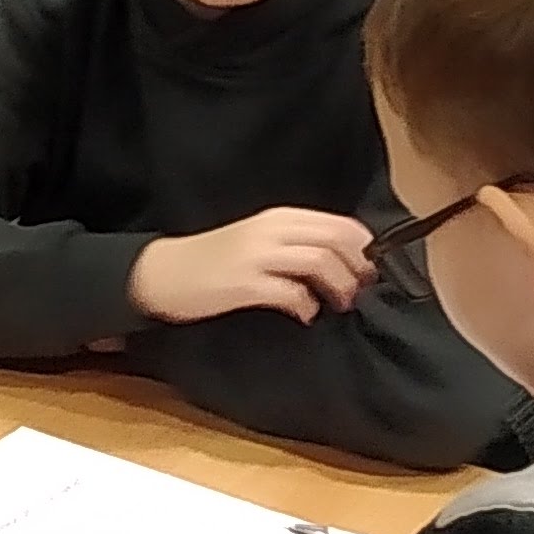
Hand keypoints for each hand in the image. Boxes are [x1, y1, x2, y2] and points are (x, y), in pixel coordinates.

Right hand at [129, 210, 376, 325]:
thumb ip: (295, 244)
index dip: (364, 249)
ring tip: (338, 305)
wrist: (163, 272)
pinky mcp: (243, 283)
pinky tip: (305, 316)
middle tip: (360, 292)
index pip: (339, 224)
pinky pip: (290, 293)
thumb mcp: (258, 240)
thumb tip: (341, 263)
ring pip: (318, 262)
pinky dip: (306, 306)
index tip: (370, 271)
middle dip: (357, 269)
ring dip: (338, 287)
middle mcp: (271, 230)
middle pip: (336, 241)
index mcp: (279, 217)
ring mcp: (256, 255)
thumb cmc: (213, 260)